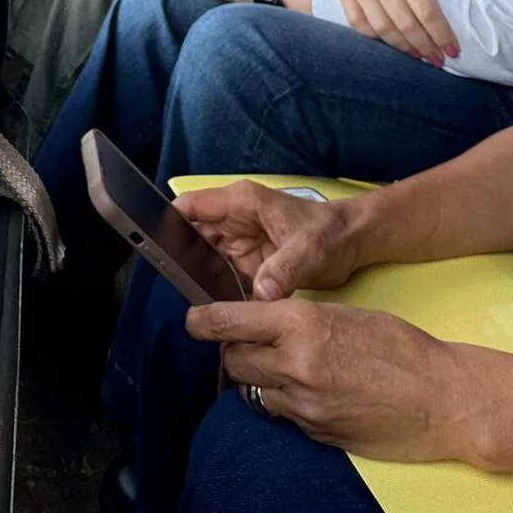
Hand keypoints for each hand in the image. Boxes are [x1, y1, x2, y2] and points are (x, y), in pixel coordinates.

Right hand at [174, 179, 366, 300]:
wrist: (354, 243)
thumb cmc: (331, 232)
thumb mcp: (308, 250)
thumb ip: (282, 271)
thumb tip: (260, 297)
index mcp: (241, 203)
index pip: (191, 207)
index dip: (169, 224)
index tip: (158, 250)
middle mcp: (234, 221)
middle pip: (192, 238)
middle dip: (184, 261)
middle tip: (180, 289)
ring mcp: (240, 244)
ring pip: (205, 261)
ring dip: (201, 280)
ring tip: (198, 304)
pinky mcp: (248, 265)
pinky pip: (223, 279)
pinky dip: (220, 292)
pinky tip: (220, 309)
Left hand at [187, 298, 471, 462]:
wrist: (442, 398)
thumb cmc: (401, 346)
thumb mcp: (345, 314)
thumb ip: (298, 320)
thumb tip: (263, 323)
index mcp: (301, 322)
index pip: (227, 322)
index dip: (202, 320)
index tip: (194, 319)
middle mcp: (293, 364)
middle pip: (231, 359)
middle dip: (233, 349)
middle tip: (249, 341)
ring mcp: (302, 403)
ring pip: (251, 389)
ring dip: (258, 377)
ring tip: (286, 366)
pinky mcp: (313, 432)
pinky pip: (280, 413)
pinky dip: (284, 400)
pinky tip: (310, 391)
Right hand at [326, 0, 460, 63]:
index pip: (427, 11)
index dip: (441, 34)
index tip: (453, 50)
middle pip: (407, 24)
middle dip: (426, 46)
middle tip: (438, 60)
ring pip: (384, 29)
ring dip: (404, 48)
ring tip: (419, 56)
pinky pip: (361, 26)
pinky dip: (376, 39)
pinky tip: (390, 45)